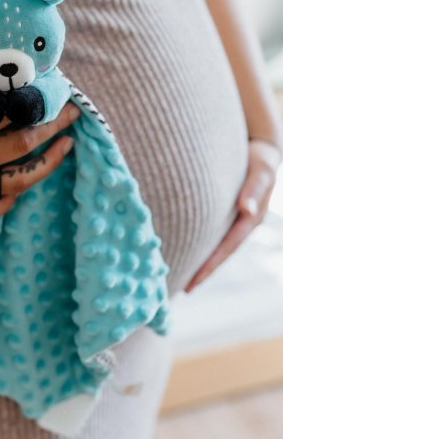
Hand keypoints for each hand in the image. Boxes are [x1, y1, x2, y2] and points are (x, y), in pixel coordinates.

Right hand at [0, 86, 79, 222]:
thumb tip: (18, 88)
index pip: (10, 117)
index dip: (37, 104)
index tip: (56, 94)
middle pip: (21, 146)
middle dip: (51, 127)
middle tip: (71, 114)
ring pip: (17, 181)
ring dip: (46, 163)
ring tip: (65, 146)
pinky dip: (10, 199)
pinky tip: (24, 181)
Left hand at [185, 139, 281, 291]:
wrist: (260, 148)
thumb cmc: (260, 158)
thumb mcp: (262, 170)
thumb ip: (255, 188)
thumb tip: (247, 209)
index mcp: (251, 220)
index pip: (226, 249)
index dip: (209, 267)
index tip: (191, 283)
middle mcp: (242, 224)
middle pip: (219, 254)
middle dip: (200, 272)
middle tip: (177, 291)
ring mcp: (234, 220)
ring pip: (214, 245)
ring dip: (198, 260)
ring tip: (176, 277)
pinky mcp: (225, 213)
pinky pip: (210, 232)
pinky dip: (197, 243)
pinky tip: (180, 248)